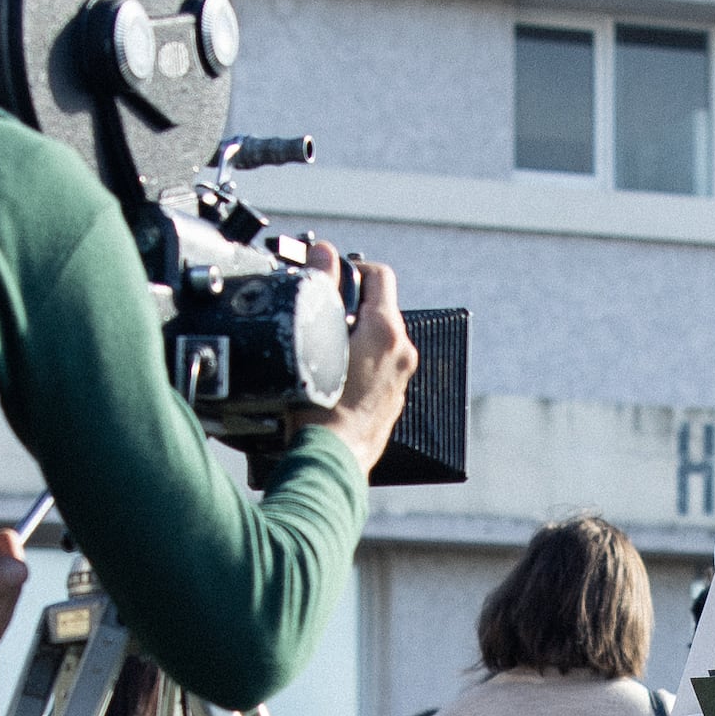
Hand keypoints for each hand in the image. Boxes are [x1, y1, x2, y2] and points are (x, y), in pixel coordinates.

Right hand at [298, 239, 417, 471]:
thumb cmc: (317, 411)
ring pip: (377, 340)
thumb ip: (322, 287)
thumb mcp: (313, 339)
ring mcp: (400, 380)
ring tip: (320, 347)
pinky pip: (377, 368)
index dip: (351, 268)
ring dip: (352, 336)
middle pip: (378, 309)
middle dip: (349, 305)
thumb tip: (324, 252)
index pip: (378, 276)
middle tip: (318, 312)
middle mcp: (401, 354)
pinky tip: (331, 376)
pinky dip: (358, 362)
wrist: (329, 463)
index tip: (329, 274)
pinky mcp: (392, 402)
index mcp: (386, 333)